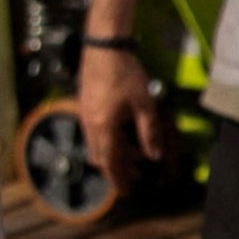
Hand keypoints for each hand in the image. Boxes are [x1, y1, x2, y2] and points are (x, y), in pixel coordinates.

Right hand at [75, 40, 166, 186]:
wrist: (103, 47)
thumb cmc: (125, 73)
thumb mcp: (145, 104)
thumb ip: (149, 132)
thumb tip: (154, 156)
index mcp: (105, 128)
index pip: (111, 163)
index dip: (119, 179)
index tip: (127, 191)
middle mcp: (90, 125)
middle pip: (100, 157)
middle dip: (116, 169)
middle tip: (133, 175)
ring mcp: (84, 114)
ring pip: (95, 145)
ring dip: (111, 154)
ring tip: (131, 154)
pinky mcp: (84, 104)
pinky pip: (92, 132)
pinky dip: (105, 140)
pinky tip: (119, 132)